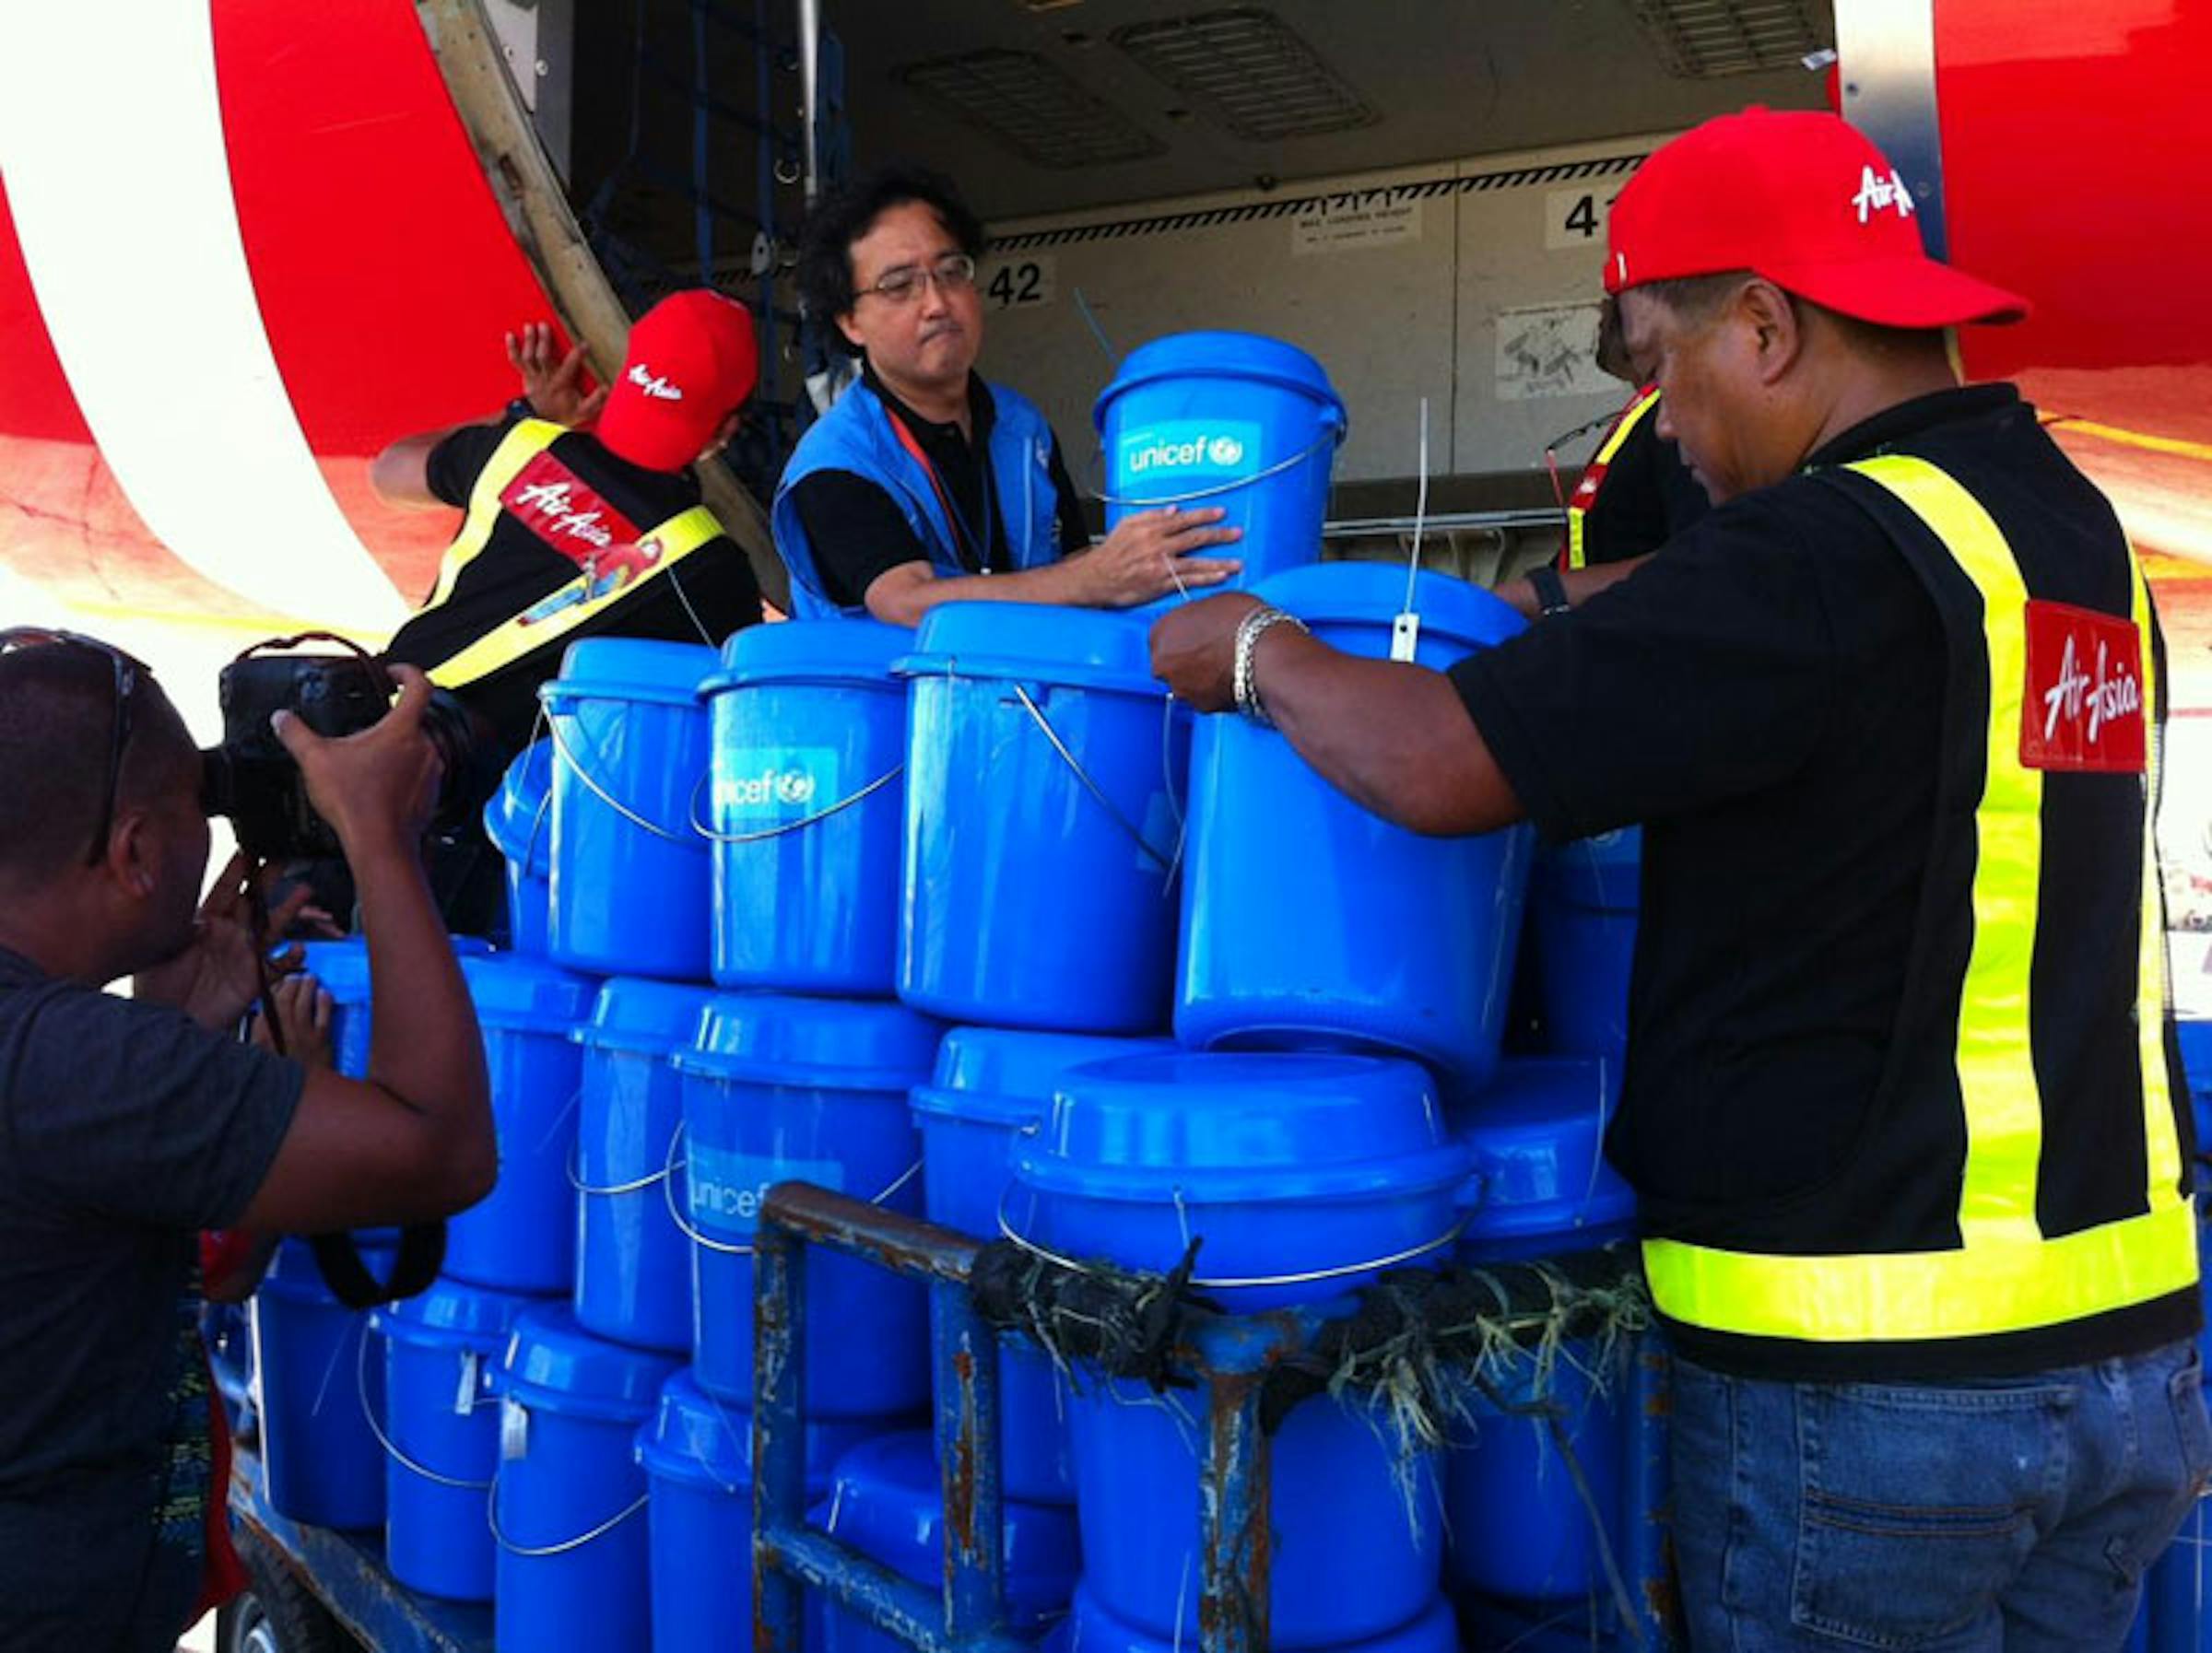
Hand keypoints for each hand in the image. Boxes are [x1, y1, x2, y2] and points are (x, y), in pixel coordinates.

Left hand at [132, 852, 320, 1029]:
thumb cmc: (155, 987)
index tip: (248, 849)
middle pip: (252, 901)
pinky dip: (291, 959)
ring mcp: (244, 955)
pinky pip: (279, 966)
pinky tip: (300, 950)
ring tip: (305, 892)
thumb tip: (190, 910)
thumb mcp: (158, 951)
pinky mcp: (254, 979)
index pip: (223, 890)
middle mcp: (228, 934)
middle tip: (282, 856)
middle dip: (267, 879)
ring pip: (271, 927)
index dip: (236, 870)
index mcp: (203, 923)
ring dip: (288, 910)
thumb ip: (174, 928)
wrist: (166, 1022)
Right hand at [252, 974, 333, 1068]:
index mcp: (262, 1037)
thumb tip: (265, 1014)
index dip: (274, 991)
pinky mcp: (320, 1041)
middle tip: (296, 976)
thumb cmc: (281, 1072)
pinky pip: (322, 1016)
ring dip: (307, 988)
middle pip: (283, 1002)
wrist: (301, 1091)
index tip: (280, 982)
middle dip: (290, 985)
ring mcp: (301, 1036)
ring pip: (302, 1005)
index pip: (266, 1007)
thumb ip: (262, 1034)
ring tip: (310, 978)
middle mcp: (279, 1033)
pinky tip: (324, 993)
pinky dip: (323, 1002)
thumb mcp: (261, 1055)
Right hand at [274, 665, 443, 856]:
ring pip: (417, 748)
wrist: (380, 845)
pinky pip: (419, 773)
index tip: (393, 673)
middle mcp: (426, 747)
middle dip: (390, 720)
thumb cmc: (356, 803)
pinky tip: (377, 784)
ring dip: (396, 749)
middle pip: (415, 719)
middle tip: (367, 726)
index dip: (407, 672)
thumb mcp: (315, 760)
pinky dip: (401, 773)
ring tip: (367, 759)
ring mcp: (432, 771)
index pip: (420, 684)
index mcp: (403, 730)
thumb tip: (282, 719)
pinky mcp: (432, 793)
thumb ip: (296, 733)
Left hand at [507, 321, 606, 427]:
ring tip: (530, 326)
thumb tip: (606, 388)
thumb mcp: (583, 411)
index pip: (570, 366)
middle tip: (544, 325)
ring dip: (529, 341)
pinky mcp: (525, 375)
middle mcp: (545, 378)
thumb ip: (595, 400)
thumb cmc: (562, 415)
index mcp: (561, 384)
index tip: (584, 344)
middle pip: (544, 356)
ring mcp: (533, 376)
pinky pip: (516, 361)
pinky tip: (510, 336)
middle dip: (544, 340)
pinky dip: (512, 348)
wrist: (541, 423)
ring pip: (529, 356)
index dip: (577, 354)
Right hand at [1070, 507, 1243, 607]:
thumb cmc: (1111, 552)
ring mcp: (1161, 566)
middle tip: (1237, 533)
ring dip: (1220, 561)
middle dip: (1220, 535)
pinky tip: (1221, 577)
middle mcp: (1158, 546)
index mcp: (1151, 529)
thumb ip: (1151, 516)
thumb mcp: (1127, 525)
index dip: (1204, 515)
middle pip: (1196, 538)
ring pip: (1197, 562)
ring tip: (1238, 562)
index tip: (1221, 513)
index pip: (1184, 519)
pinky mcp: (1161, 584)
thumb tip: (1174, 510)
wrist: (1097, 578)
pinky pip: (1189, 581)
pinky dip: (1206, 579)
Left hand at [1150, 591, 1263, 712]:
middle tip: (1213, 651)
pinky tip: (1233, 678)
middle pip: (1170, 662)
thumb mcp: (1214, 602)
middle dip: (1187, 658)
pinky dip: (1214, 690)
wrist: (1266, 654)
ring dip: (1200, 677)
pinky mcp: (1200, 707)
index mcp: (1160, 631)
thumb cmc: (1244, 622)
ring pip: (1186, 682)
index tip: (1199, 635)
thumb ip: (1197, 615)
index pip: (1163, 634)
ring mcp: (1180, 688)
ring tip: (1227, 665)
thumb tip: (1201, 622)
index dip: (1183, 634)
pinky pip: (1204, 697)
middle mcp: (1161, 664)